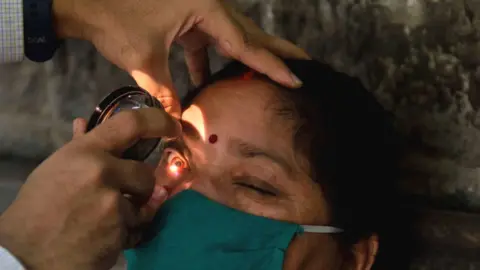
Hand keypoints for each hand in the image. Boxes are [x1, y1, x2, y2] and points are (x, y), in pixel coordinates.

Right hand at [0, 108, 179, 269]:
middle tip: (119, 196)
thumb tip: (85, 123)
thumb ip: (80, 147)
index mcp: (85, 152)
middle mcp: (103, 172)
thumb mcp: (56, 169)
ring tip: (101, 218)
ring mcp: (113, 203)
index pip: (131, 124)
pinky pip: (135, 228)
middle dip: (139, 186)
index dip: (157, 121)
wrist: (27, 253)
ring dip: (129, 211)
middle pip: (146, 173)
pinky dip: (123, 232)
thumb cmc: (38, 207)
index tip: (171, 127)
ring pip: (143, 203)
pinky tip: (100, 235)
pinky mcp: (119, 231)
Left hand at [53, 0, 309, 116]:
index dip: (271, 65)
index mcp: (205, 9)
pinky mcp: (185, 19)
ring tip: (273, 70)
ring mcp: (198, 11)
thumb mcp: (145, 59)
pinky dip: (212, 61)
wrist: (84, 0)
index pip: (246, 43)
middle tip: (305, 63)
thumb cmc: (113, 19)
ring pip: (232, 37)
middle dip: (276, 51)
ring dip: (249, 56)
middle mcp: (208, 6)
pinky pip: (208, 42)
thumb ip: (166, 93)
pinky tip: (211, 79)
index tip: (296, 79)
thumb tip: (176, 126)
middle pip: (250, 33)